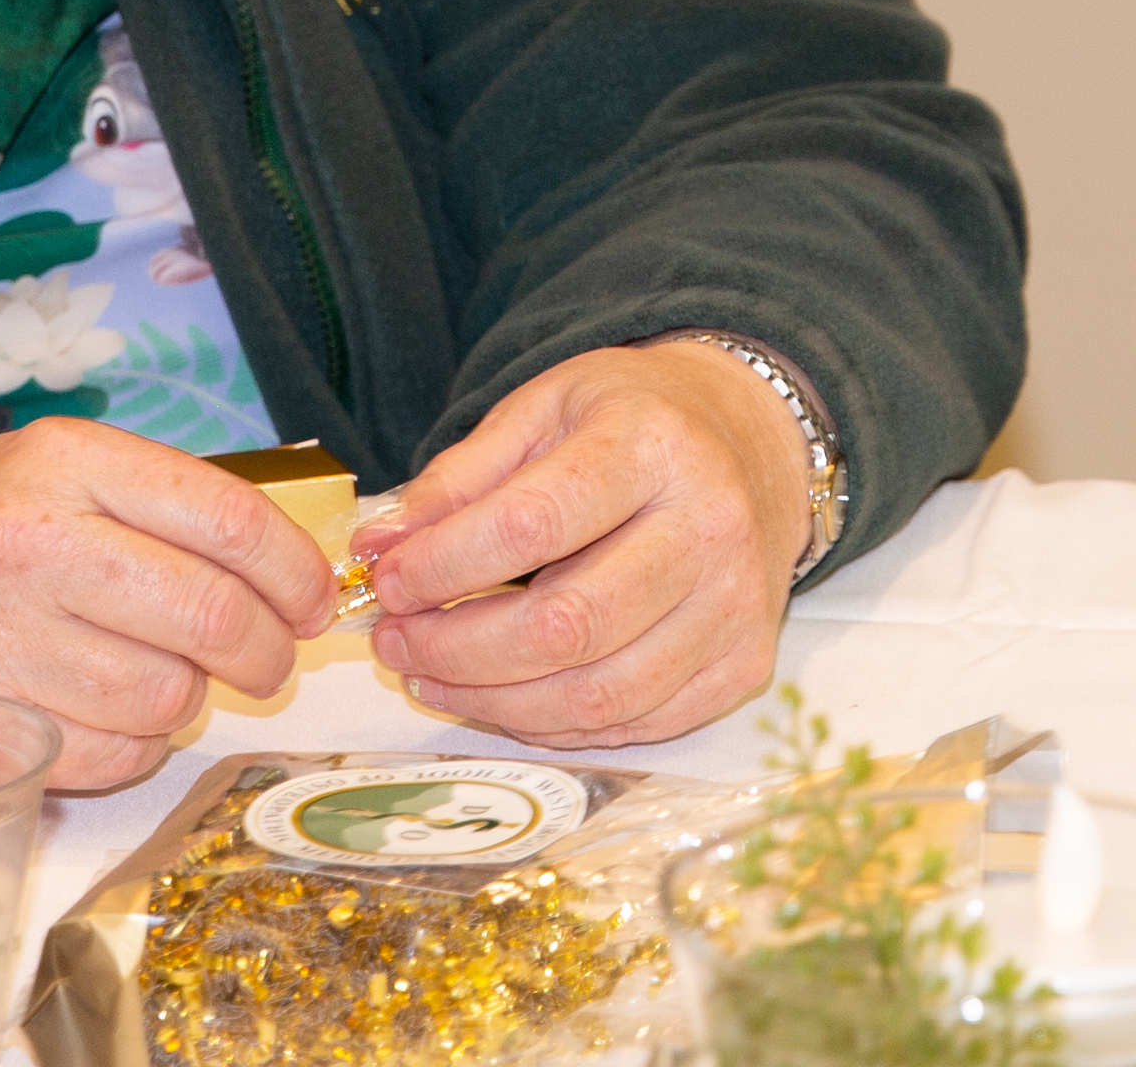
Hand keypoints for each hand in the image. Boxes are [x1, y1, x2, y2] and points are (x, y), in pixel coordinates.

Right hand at [0, 421, 339, 791]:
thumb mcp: (52, 471)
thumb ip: (162, 507)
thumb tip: (290, 576)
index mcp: (64, 464)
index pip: (229, 522)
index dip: (296, 572)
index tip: (314, 600)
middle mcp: (31, 547)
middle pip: (212, 619)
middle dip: (267, 651)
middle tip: (269, 659)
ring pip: (168, 699)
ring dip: (187, 701)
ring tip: (160, 677)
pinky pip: (109, 758)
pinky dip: (131, 747)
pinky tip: (105, 715)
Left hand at [361, 342, 813, 748]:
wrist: (755, 445)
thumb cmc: (635, 426)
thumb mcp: (545, 410)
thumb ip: (459, 478)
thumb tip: (380, 548)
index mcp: (653, 447)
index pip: (532, 523)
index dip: (445, 565)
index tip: (389, 581)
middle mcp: (709, 527)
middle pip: (564, 626)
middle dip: (456, 648)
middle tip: (395, 641)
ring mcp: (735, 605)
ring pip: (595, 694)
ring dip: (492, 700)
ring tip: (431, 675)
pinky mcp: (743, 663)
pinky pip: (631, 724)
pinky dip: (551, 724)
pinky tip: (503, 694)